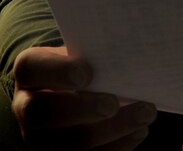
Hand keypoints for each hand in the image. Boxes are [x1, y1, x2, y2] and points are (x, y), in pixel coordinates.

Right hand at [11, 46, 156, 150]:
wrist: (75, 91)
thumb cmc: (86, 65)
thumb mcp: (86, 52)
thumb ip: (100, 53)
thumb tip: (134, 53)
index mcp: (32, 72)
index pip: (31, 69)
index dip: (57, 72)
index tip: (86, 73)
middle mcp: (27, 107)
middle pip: (43, 113)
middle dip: (82, 109)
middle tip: (113, 103)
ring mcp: (42, 138)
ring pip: (69, 144)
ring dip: (112, 130)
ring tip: (145, 113)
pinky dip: (119, 145)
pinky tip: (139, 130)